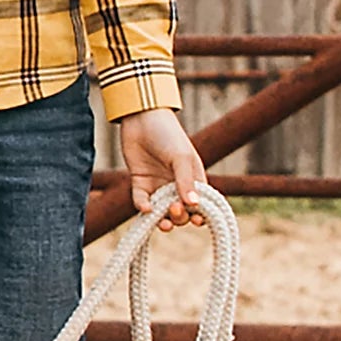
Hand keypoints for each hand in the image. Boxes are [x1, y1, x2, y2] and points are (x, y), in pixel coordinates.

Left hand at [118, 107, 207, 230]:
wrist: (141, 118)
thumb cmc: (168, 135)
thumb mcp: (181, 158)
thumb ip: (186, 181)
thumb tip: (194, 205)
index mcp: (193, 178)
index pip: (200, 203)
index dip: (201, 215)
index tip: (198, 221)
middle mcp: (176, 185)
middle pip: (181, 211)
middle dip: (180, 216)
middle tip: (175, 210)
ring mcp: (158, 185)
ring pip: (162, 211)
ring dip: (164, 219)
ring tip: (164, 222)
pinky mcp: (140, 183)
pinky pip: (142, 201)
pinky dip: (144, 207)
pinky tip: (146, 208)